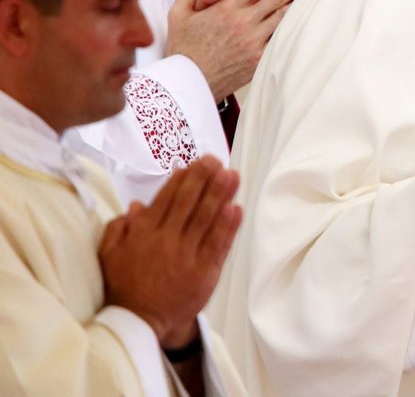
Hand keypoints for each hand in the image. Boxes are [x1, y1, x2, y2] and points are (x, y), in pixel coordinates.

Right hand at [99, 156, 241, 348]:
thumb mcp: (109, 255)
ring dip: (220, 195)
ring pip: (206, 219)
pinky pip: (217, 245)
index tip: (195, 163)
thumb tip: (137, 204)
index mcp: (143, 233)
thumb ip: (119, 228)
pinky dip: (227, 226)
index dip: (183, 179)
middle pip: (189, 203)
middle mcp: (166, 241)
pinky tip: (235, 208)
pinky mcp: (203, 273)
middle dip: (204, 179)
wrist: (139, 324)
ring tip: (232, 175)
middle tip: (217, 160)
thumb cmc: (124, 287)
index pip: (167, 199)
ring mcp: (186, 256)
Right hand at [166, 0, 296, 100]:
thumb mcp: (178, 14)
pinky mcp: (259, 59)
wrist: (188, 83)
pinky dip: (289, 30)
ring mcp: (254, 42)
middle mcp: (243, 23)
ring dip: (293, 6)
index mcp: (226, 9)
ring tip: (300, 0)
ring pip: (283, 18)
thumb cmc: (182, 48)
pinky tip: (294, 25)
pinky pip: (280, 40)